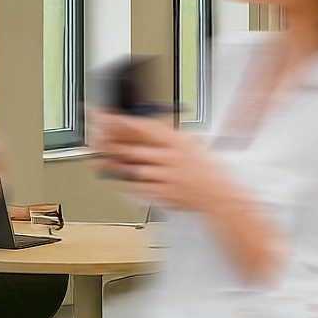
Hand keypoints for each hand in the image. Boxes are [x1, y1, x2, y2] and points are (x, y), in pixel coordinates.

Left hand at [93, 110, 283, 282]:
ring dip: (114, 165)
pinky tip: (118, 181)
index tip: (107, 119)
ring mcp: (165, 177)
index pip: (146, 128)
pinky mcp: (163, 194)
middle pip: (134, 149)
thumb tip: (159, 132)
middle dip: (113, 145)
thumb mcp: (197, 145)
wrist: (222, 198)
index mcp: (178, 142)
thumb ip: (177, 138)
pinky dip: (127, 184)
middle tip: (96, 140)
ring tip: (99, 161)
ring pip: (132, 169)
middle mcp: (170, 158)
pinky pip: (139, 188)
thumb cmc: (213, 172)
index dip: (124, 123)